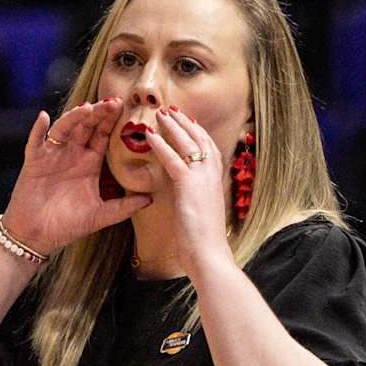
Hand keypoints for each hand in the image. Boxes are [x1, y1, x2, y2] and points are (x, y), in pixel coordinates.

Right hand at [2, 98, 151, 253]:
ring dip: (74, 117)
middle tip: (113, 102)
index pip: (102, 136)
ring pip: (64, 129)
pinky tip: (45, 118)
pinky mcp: (34, 162)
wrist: (39, 236)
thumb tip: (150, 200)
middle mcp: (71, 155)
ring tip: (88, 108)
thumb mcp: (100, 215)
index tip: (126, 109)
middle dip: (98, 113)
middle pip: (86, 127)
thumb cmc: (67, 225)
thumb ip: (124, 207)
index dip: (112, 122)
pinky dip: (38, 129)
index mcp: (88, 163)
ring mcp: (52, 156)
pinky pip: (35, 141)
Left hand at [146, 106, 233, 277]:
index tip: (189, 122)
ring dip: (172, 126)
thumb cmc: (204, 243)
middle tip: (171, 109)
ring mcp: (202, 179)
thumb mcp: (203, 215)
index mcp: (215, 183)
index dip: (199, 134)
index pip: (209, 150)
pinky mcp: (189, 186)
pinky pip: (173, 159)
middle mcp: (212, 176)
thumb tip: (192, 201)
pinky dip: (161, 145)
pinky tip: (150, 135)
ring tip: (160, 113)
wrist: (209, 255)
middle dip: (185, 122)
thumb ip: (198, 202)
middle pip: (200, 140)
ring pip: (187, 144)